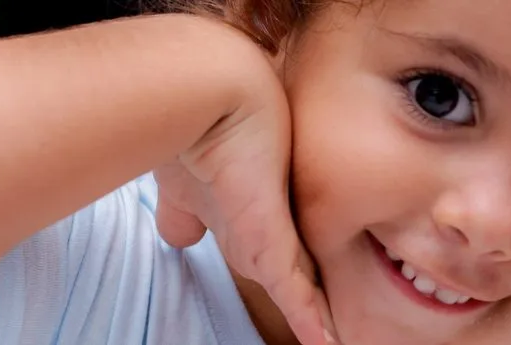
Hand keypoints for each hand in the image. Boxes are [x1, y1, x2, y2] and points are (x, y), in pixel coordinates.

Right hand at [152, 77, 338, 344]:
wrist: (206, 89)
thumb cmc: (190, 119)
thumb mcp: (179, 181)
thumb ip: (182, 213)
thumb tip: (179, 237)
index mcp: (247, 207)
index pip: (269, 250)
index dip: (279, 271)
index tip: (293, 293)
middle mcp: (265, 221)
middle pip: (283, 270)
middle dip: (303, 297)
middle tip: (325, 327)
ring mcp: (272, 232)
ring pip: (298, 286)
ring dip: (314, 317)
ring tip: (331, 341)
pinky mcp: (271, 242)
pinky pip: (296, 295)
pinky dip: (311, 323)